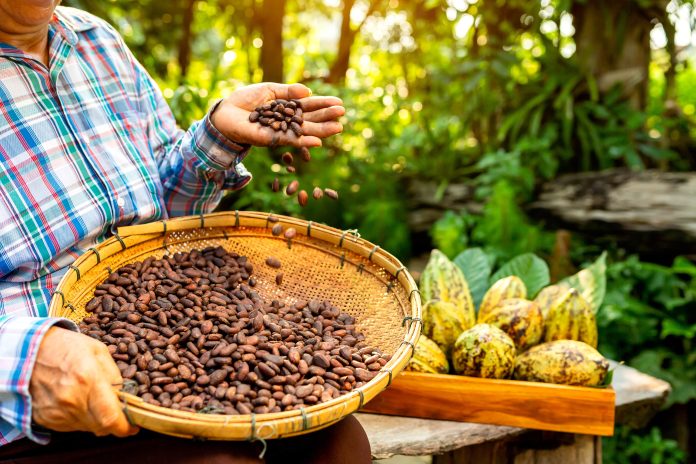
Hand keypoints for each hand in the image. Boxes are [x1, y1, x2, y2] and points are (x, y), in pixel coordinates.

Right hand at [30, 327, 138, 436]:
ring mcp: (56, 411)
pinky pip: (70, 426)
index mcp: (88, 379)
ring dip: (96, 420)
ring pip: (87, 428)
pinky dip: (80, 418)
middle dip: (113, 423)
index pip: (111, 417)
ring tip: (93, 400)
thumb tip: (125, 396)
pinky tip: (77, 402)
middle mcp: (71, 400)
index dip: (125, 427)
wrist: (29, 350)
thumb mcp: (98, 351)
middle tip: (117, 412)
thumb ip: (115, 375)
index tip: (133, 426)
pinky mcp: (45, 418)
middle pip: (101, 427)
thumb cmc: (67, 347)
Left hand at [211, 83, 344, 147]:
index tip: (339, 103)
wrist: (226, 112)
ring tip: (338, 127)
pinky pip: (291, 141)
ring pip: (305, 131)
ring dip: (322, 130)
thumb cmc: (245, 100)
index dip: (323, 104)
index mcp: (287, 107)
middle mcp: (287, 121)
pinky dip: (304, 141)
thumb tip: (308, 92)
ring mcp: (281, 131)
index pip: (309, 106)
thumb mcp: (269, 90)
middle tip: (343, 113)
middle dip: (327, 116)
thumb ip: (288, 92)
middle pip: (311, 119)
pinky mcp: (272, 139)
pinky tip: (318, 141)